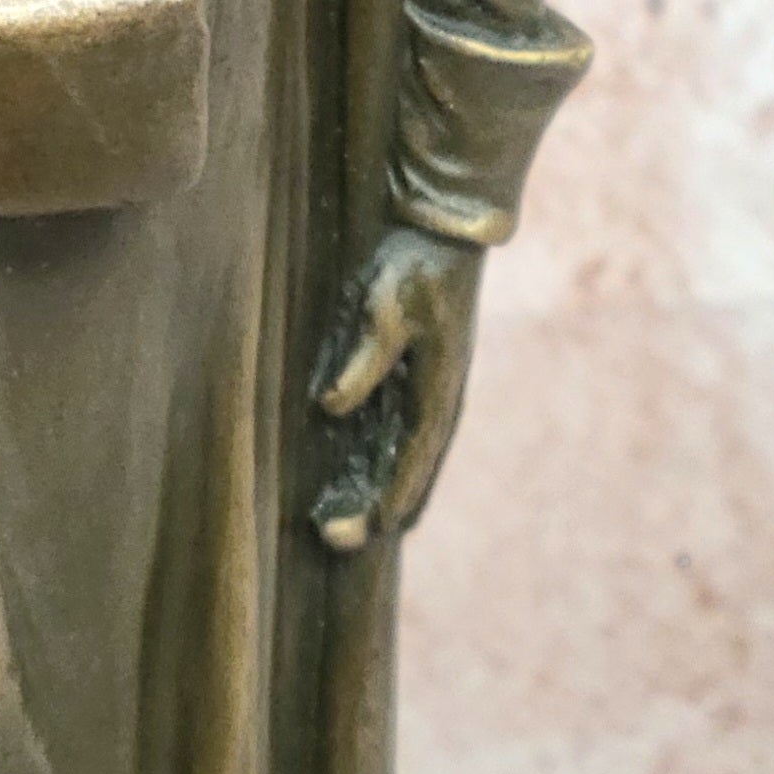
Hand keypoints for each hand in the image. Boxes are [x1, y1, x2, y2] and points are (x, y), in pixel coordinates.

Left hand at [311, 224, 483, 552]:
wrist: (441, 234)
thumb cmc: (414, 269)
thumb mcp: (385, 308)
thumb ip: (364, 358)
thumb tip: (331, 407)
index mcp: (438, 388)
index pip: (415, 455)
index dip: (394, 493)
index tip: (373, 530)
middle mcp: (438, 399)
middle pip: (411, 468)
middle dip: (379, 506)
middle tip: (337, 539)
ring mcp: (429, 391)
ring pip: (406, 457)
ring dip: (379, 490)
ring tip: (344, 527)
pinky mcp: (416, 378)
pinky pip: (399, 434)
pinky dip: (382, 463)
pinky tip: (361, 480)